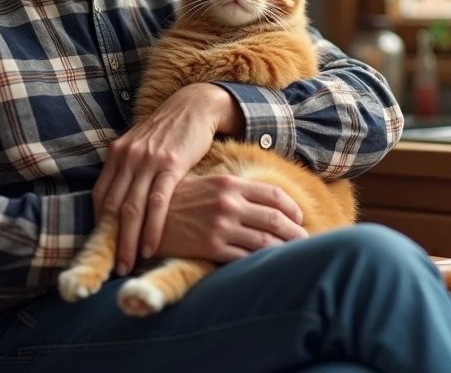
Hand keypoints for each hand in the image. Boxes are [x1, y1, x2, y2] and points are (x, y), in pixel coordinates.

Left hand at [93, 83, 242, 275]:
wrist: (195, 105)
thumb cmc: (170, 131)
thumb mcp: (142, 146)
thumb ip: (130, 169)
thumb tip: (122, 200)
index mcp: (117, 154)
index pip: (99, 196)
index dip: (99, 225)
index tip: (101, 248)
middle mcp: (128, 157)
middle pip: (112, 206)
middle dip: (110, 240)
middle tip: (110, 267)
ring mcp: (148, 161)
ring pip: (132, 208)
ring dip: (128, 240)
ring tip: (128, 264)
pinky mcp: (170, 165)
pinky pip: (158, 202)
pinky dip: (153, 227)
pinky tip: (152, 246)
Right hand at [156, 174, 307, 261]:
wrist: (145, 216)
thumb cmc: (179, 200)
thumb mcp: (209, 185)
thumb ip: (235, 191)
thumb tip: (265, 202)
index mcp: (230, 183)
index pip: (273, 194)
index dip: (292, 207)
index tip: (298, 217)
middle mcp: (229, 202)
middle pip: (276, 218)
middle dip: (296, 232)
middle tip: (305, 240)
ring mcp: (221, 225)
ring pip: (265, 240)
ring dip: (284, 249)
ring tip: (294, 255)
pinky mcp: (211, 247)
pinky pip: (245, 257)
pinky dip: (261, 262)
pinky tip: (269, 266)